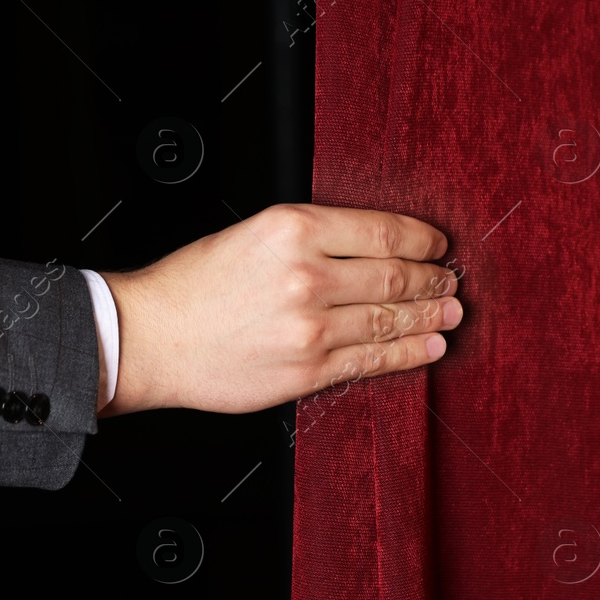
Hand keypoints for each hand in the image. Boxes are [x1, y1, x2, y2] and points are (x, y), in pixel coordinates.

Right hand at [99, 203, 461, 414]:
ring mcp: (310, 328)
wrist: (149, 337)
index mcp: (294, 228)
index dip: (424, 240)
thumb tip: (375, 246)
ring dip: (430, 317)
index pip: (384, 230)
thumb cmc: (193, 285)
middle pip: (396, 276)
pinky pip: (371, 361)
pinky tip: (429, 347)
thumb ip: (313, 236)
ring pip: (390, 320)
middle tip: (450, 281)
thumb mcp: (254, 232)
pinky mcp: (306, 371)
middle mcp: (307, 275)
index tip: (438, 245)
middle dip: (433, 280)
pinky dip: (408, 354)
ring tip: (449, 313)